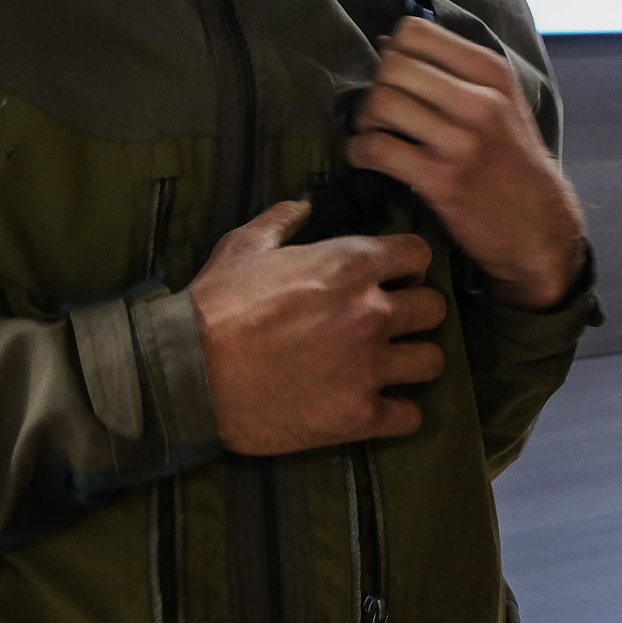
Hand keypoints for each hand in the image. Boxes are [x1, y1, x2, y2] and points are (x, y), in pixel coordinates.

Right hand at [188, 199, 446, 454]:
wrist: (186, 373)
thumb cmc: (214, 305)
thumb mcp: (245, 245)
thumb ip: (283, 220)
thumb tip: (305, 206)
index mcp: (351, 264)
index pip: (420, 255)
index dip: (408, 265)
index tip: (394, 277)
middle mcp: (372, 312)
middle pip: (435, 308)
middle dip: (418, 312)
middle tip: (393, 323)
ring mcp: (368, 366)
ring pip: (433, 361)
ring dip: (414, 360)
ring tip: (393, 365)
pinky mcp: (357, 415)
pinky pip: (410, 416)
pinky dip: (398, 413)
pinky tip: (379, 406)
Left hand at [347, 17, 584, 309]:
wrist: (539, 226)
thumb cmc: (514, 161)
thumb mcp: (500, 103)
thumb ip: (451, 70)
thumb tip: (384, 40)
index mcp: (493, 73)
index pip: (416, 32)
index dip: (393, 52)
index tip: (397, 78)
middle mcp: (480, 100)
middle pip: (392, 65)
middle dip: (375, 86)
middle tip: (380, 111)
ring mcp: (461, 141)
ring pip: (381, 103)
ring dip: (364, 120)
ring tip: (374, 133)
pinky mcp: (441, 179)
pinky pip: (376, 149)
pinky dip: (360, 152)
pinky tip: (368, 158)